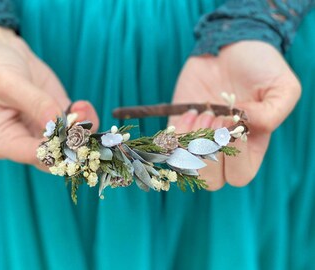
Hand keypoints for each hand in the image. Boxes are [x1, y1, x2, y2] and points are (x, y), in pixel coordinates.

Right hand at [0, 26, 98, 166]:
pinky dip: (87, 119)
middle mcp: (27, 142)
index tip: (69, 132)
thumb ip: (34, 104)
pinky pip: (78, 125)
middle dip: (76, 143)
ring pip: (73, 143)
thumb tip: (58, 123)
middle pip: (58, 157)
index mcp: (6, 142)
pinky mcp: (59, 116)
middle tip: (83, 124)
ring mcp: (45, 130)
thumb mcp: (7, 83)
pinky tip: (81, 105)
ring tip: (81, 109)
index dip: (58, 149)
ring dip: (84, 130)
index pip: (37, 156)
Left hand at [169, 41, 300, 189]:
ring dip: (192, 142)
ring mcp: (197, 138)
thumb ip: (272, 114)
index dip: (237, 156)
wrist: (229, 45)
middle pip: (211, 180)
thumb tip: (242, 125)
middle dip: (209, 151)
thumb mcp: (282, 87)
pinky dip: (176, 132)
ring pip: (185, 166)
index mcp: (251, 148)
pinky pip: (168, 145)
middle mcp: (222, 148)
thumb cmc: (259, 66)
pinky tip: (190, 111)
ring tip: (204, 112)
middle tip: (216, 118)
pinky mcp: (178, 125)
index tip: (236, 122)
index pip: (240, 175)